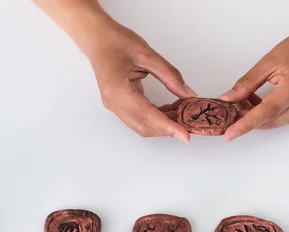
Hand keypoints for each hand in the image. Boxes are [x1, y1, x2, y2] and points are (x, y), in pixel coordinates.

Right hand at [87, 21, 196, 141]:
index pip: (146, 115)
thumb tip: (189, 95)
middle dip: (168, 128)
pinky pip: (139, 118)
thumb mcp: (148, 54)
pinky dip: (157, 117)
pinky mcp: (119, 105)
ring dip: (163, 124)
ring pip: (142, 125)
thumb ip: (170, 76)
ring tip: (183, 113)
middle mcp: (113, 103)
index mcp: (117, 90)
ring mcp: (115, 106)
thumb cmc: (118, 42)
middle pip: (144, 126)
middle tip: (190, 122)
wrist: (98, 39)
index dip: (167, 127)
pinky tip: (171, 109)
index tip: (185, 135)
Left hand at [218, 28, 288, 140]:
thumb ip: (247, 83)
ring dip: (259, 117)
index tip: (230, 134)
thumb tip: (228, 99)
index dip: (246, 124)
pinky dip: (272, 115)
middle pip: (270, 120)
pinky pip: (286, 119)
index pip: (267, 111)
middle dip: (248, 119)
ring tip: (249, 100)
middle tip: (233, 108)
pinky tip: (265, 102)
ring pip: (277, 122)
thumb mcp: (268, 61)